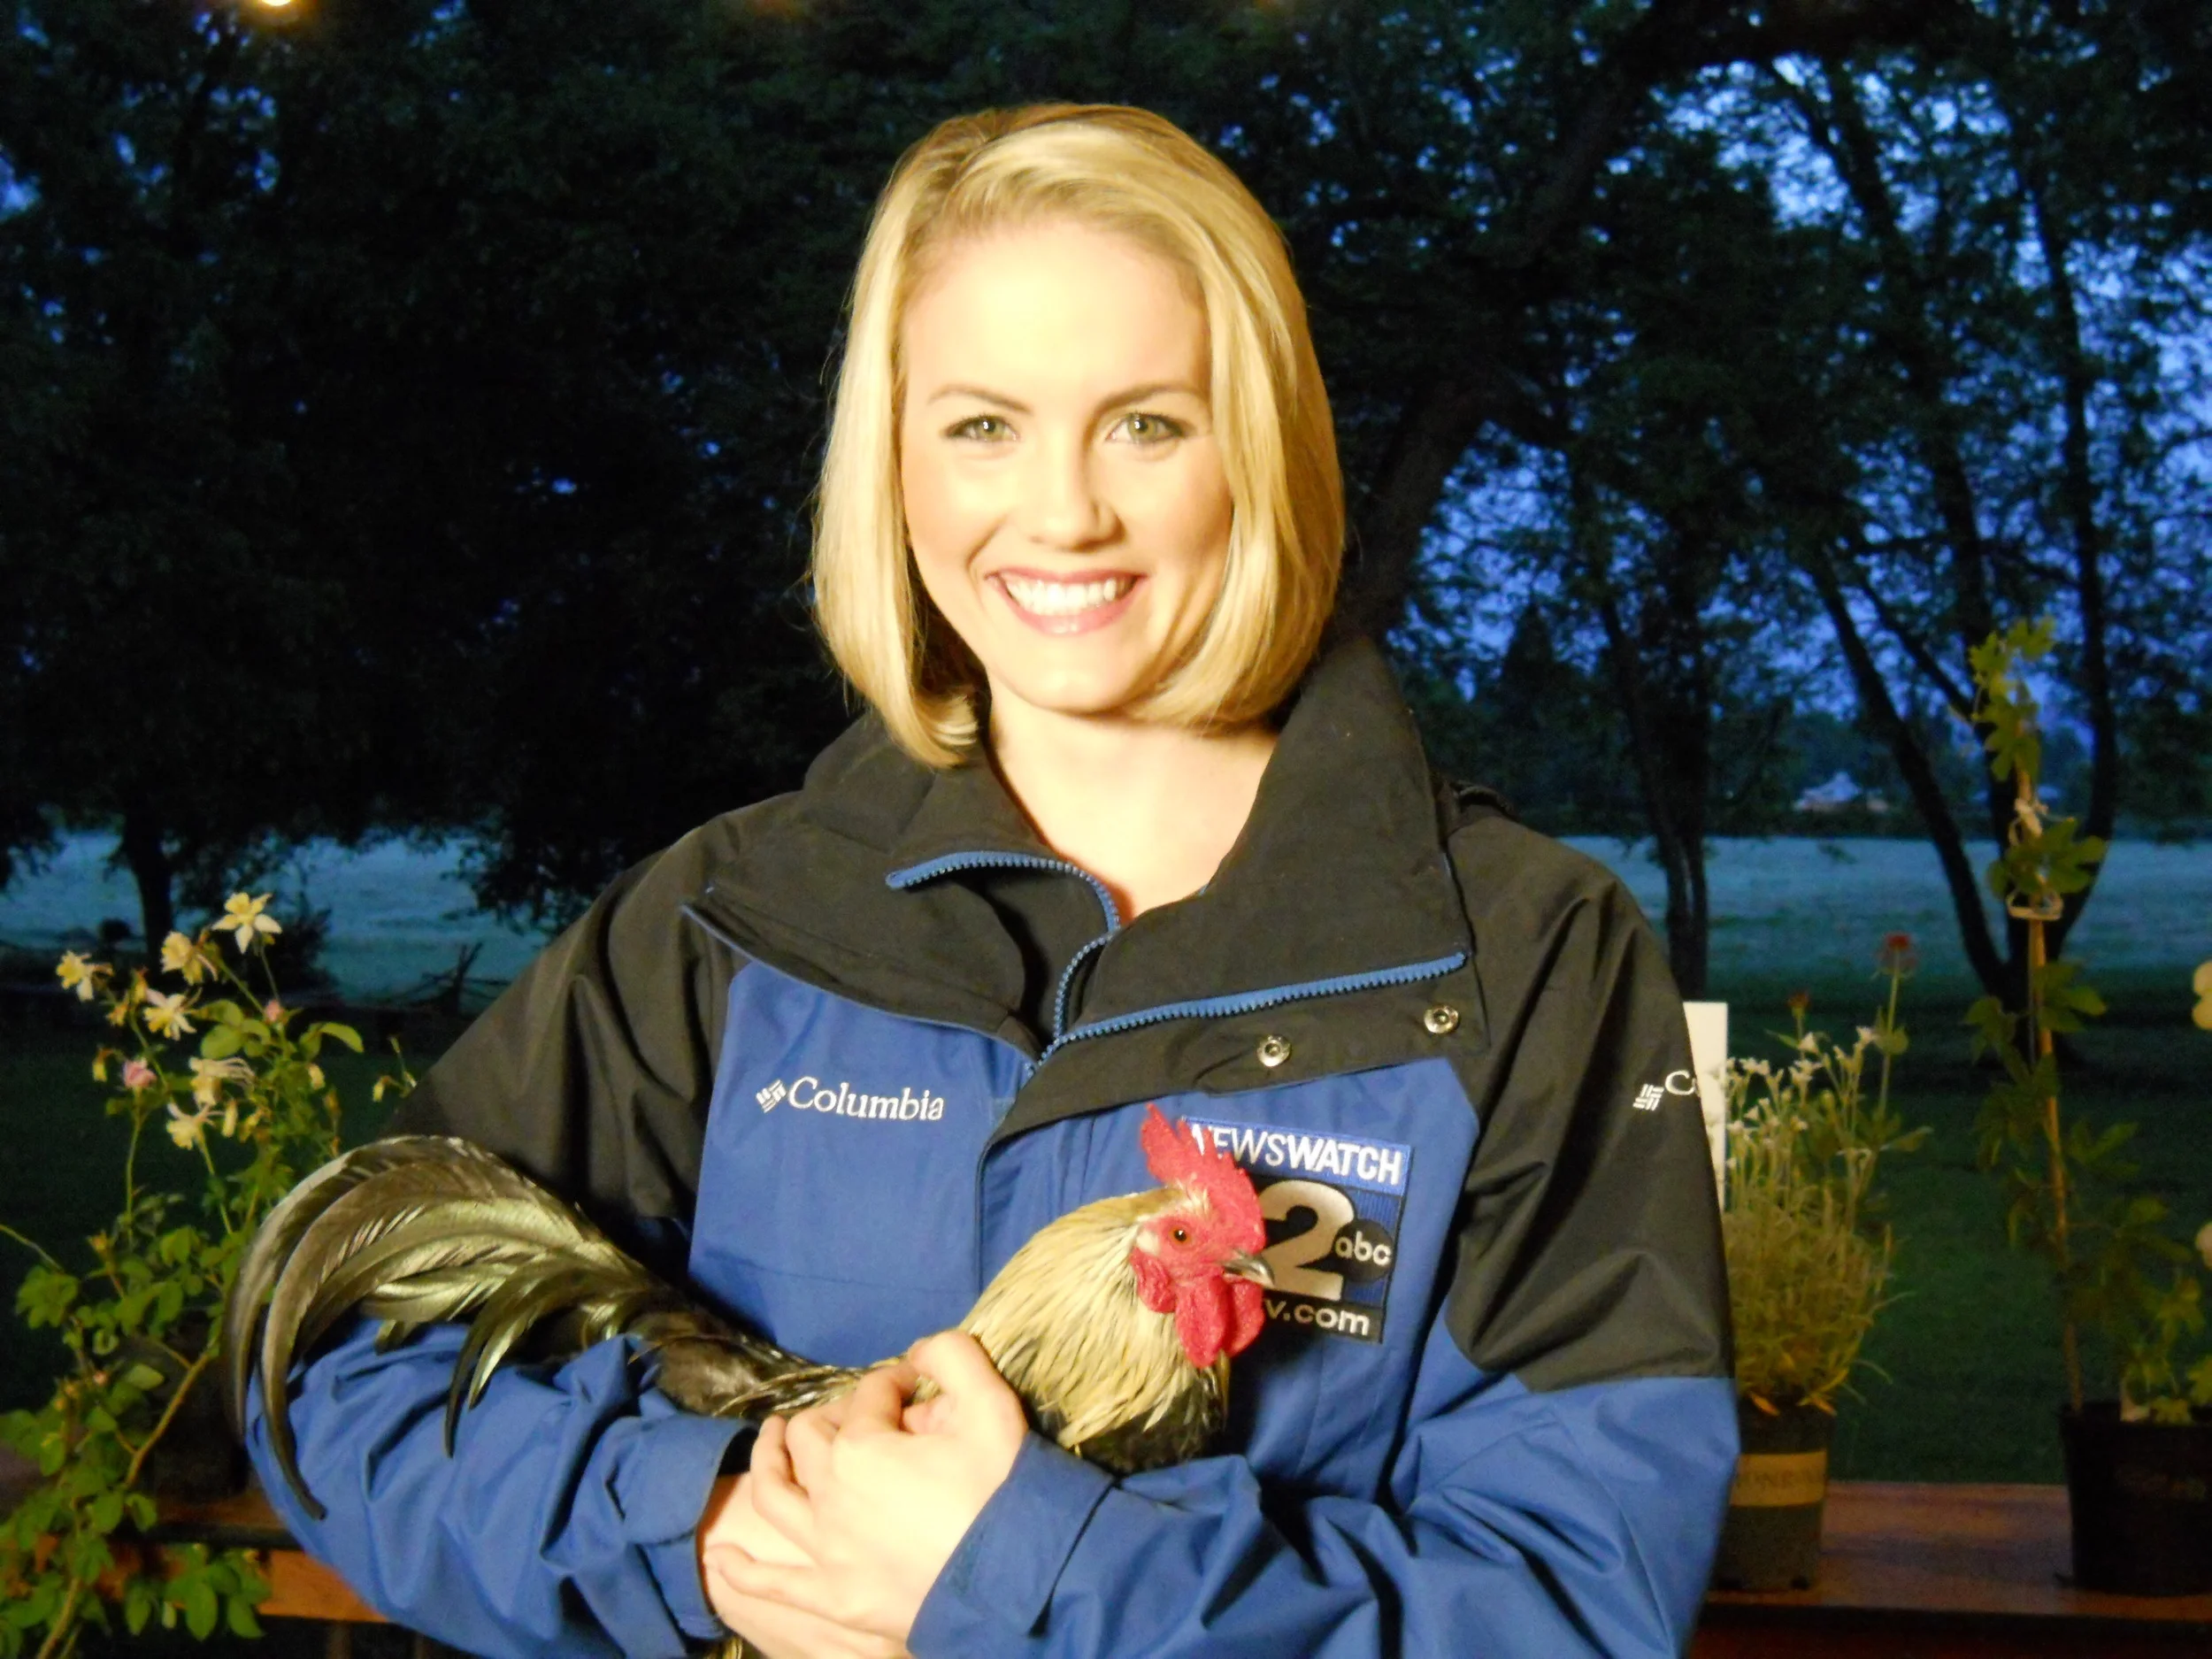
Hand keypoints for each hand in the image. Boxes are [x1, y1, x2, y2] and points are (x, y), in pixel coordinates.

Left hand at [715, 1332, 1027, 1641]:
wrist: (1016, 1582)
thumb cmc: (1004, 1493)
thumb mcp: (992, 1406)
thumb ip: (954, 1357)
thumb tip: (921, 1351)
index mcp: (863, 1447)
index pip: (867, 1397)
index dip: (891, 1381)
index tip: (913, 1383)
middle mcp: (831, 1495)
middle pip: (811, 1438)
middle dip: (830, 1414)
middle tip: (850, 1411)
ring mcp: (827, 1550)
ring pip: (776, 1496)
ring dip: (767, 1462)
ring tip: (770, 1439)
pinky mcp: (834, 1596)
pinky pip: (774, 1584)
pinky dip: (742, 1570)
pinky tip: (719, 1557)